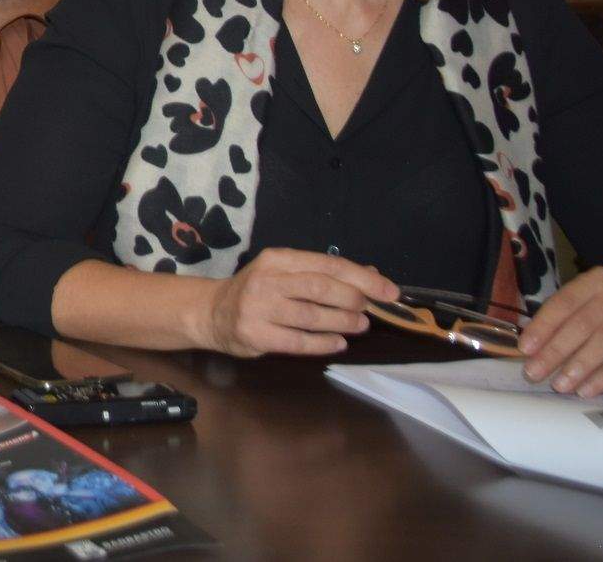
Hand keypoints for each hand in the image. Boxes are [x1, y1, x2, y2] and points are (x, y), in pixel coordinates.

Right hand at [201, 248, 398, 357]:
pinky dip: (323, 343)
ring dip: (342, 322)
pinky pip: (298, 341)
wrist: (212, 312)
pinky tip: (338, 343)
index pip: (327, 264)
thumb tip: (371, 276)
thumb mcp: (285, 273)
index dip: (363, 278)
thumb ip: (324, 273)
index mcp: (278, 259)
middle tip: (369, 310)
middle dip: (353, 299)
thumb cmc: (257, 290)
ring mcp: (259, 308)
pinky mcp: (256, 334)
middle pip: (320, 288)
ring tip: (359, 326)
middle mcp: (267, 280)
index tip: (390, 291)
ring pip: (311, 316)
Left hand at [516, 266, 602, 396]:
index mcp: (596, 281)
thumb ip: (562, 322)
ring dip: (579, 366)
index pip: (564, 302)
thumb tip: (529, 350)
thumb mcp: (588, 308)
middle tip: (534, 373)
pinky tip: (586, 390)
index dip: (543, 326)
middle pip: (582, 324)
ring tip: (560, 385)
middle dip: (555, 351)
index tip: (525, 349)